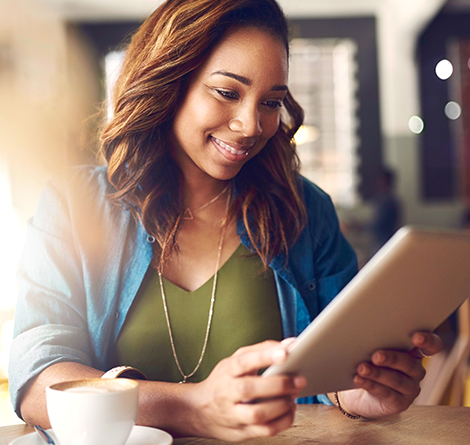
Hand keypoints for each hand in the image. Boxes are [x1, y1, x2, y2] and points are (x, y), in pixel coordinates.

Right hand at [188, 340, 305, 441]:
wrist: (200, 409)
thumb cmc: (225, 379)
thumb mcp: (236, 360)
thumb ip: (262, 350)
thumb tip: (290, 343)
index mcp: (227, 370)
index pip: (244, 361)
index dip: (264, 356)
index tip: (285, 352)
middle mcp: (227, 392)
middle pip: (249, 389)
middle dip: (278, 385)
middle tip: (300, 379)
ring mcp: (232, 414)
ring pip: (257, 414)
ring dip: (281, 406)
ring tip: (294, 396)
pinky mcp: (241, 432)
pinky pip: (264, 430)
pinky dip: (282, 422)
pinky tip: (289, 410)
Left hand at [337, 331, 442, 418]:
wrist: (357, 391)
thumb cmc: (367, 361)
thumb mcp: (371, 348)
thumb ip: (376, 338)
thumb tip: (362, 326)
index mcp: (413, 352)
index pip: (432, 345)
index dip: (428, 341)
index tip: (415, 337)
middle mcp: (416, 370)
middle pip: (409, 363)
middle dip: (392, 358)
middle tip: (376, 356)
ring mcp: (410, 388)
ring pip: (396, 380)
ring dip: (377, 373)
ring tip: (361, 368)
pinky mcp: (400, 403)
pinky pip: (386, 393)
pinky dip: (371, 385)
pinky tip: (359, 379)